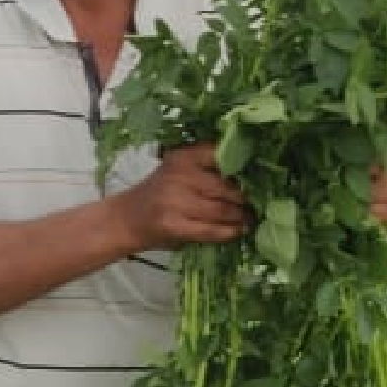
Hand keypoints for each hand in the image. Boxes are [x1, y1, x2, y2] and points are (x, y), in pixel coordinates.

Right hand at [110, 143, 248, 251]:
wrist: (126, 219)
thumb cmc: (159, 193)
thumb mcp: (178, 170)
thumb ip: (207, 169)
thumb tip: (250, 176)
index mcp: (183, 156)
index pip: (221, 154)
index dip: (244, 166)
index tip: (261, 175)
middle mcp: (179, 174)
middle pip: (226, 187)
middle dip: (247, 197)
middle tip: (261, 203)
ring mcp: (175, 201)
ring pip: (222, 210)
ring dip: (241, 217)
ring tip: (251, 218)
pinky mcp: (175, 225)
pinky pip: (211, 230)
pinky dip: (228, 232)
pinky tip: (238, 231)